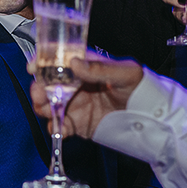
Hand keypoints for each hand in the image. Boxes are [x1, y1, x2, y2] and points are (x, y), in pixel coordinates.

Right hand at [29, 56, 143, 138]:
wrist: (152, 119)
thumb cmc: (142, 88)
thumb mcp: (126, 73)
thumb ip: (100, 69)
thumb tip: (74, 63)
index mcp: (85, 66)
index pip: (58, 60)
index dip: (43, 61)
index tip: (34, 66)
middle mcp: (75, 84)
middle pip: (47, 83)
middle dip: (38, 87)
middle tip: (39, 93)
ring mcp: (74, 104)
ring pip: (47, 104)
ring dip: (42, 106)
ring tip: (47, 109)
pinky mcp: (76, 123)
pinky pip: (59, 126)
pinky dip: (55, 128)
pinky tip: (60, 128)